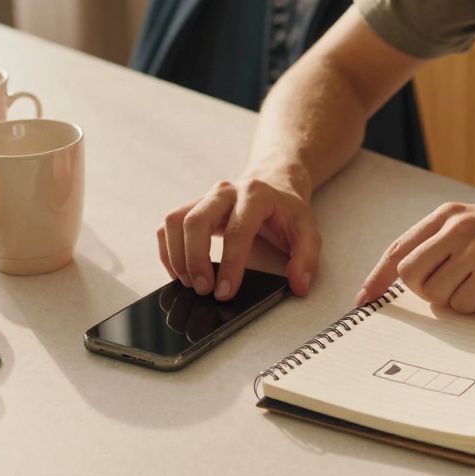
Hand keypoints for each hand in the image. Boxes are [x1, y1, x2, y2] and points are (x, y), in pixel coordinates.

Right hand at [157, 174, 319, 300]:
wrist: (273, 183)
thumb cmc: (286, 211)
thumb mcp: (307, 230)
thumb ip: (306, 258)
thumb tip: (298, 285)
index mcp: (255, 195)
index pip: (237, 230)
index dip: (230, 264)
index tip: (225, 292)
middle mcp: (225, 191)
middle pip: (196, 221)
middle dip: (195, 260)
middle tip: (203, 289)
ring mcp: (205, 197)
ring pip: (175, 221)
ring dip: (177, 256)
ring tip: (191, 283)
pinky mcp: (192, 206)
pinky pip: (168, 226)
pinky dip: (168, 251)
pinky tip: (180, 271)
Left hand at [356, 203, 474, 312]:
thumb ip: (441, 241)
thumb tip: (403, 274)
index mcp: (448, 216)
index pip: (398, 249)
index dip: (377, 277)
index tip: (364, 298)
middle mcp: (457, 229)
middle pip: (408, 275)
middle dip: (421, 293)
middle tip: (446, 292)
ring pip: (434, 295)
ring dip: (452, 301)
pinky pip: (462, 306)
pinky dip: (473, 308)